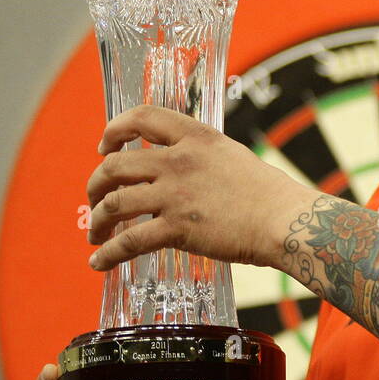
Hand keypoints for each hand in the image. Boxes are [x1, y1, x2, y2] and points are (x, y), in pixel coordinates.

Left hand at [86, 104, 315, 271]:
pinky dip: (108, 253)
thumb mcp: (231, 156)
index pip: (143, 117)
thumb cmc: (267, 194)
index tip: (105, 147)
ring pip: (114, 203)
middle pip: (116, 165)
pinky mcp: (176, 228)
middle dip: (95, 184)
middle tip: (94, 198)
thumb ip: (200, 157)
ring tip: (95, 233)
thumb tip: (178, 169)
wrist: (284, 221)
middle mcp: (179, 161)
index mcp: (196, 137)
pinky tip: (99, 262)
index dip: (114, 130)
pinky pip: (128, 241)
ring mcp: (175, 194)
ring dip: (97, 220)